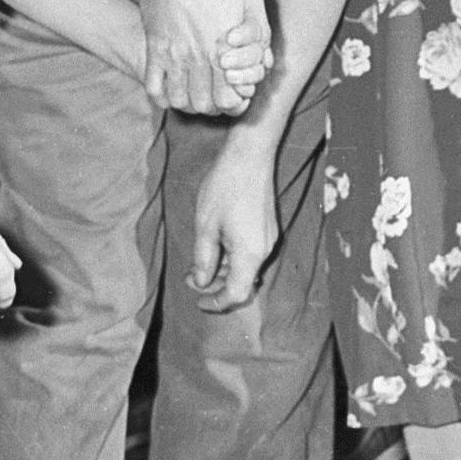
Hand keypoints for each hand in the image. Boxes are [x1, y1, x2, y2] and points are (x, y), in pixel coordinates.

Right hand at [134, 0, 271, 118]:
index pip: (229, 99)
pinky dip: (163, 96)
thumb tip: (265, 60)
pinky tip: (174, 86)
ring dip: (190, 103)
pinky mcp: (153, 48)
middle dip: (215, 105)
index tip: (237, 90)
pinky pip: (154, 88)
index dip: (236, 101)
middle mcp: (197, 56)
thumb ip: (260, 31)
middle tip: (219, 92)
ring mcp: (172, 55)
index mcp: (224, 47)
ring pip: (180, 101)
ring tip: (199, 91)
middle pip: (205, 105)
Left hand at [188, 130, 283, 311]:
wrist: (250, 156)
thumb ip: (204, 259)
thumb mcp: (205, 226)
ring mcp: (269, 239)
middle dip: (216, 285)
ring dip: (224, 270)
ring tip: (200, 260)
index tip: (198, 302)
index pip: (236, 293)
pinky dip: (233, 257)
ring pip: (246, 268)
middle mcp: (264, 250)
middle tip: (191, 276)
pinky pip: (251, 254)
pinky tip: (217, 245)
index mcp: (249, 254)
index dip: (216, 303)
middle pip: (242, 283)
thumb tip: (201, 282)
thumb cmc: (225, 187)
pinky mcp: (268, 228)